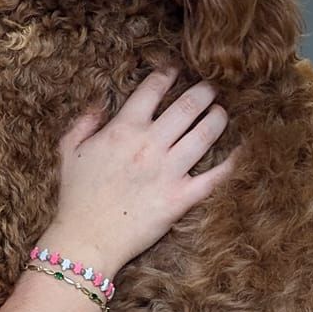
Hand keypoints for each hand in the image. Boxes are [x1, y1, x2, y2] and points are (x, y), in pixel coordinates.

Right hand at [43, 69, 233, 278]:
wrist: (85, 241)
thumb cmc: (75, 198)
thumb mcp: (69, 152)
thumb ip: (83, 123)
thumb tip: (100, 105)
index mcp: (123, 129)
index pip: (152, 90)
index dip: (167, 74)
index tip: (176, 70)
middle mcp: (149, 145)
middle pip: (187, 106)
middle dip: (204, 91)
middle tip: (212, 87)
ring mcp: (168, 171)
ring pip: (205, 134)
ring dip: (218, 118)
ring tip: (222, 112)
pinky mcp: (180, 198)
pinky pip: (215, 176)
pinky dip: (233, 162)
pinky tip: (243, 150)